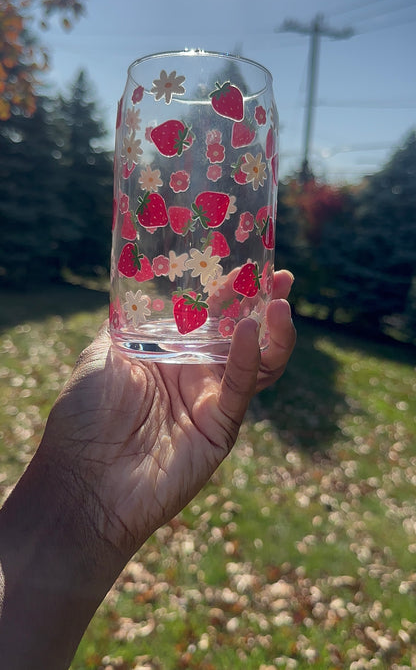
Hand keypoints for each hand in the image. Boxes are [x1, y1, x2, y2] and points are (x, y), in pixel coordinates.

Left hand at [41, 270, 295, 561]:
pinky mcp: (220, 431)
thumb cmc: (82, 417)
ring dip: (272, 332)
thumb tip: (137, 289)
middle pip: (242, 334)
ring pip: (256, 363)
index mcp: (171, 355)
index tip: (250, 263)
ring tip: (278, 303)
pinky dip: (246, 360)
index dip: (232, 291)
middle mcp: (196, 375)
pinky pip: (239, 390)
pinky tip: (249, 330)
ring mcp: (210, 402)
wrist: (81, 482)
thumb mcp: (101, 354)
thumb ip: (127, 324)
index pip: (211, 316)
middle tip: (281, 277)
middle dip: (264, 304)